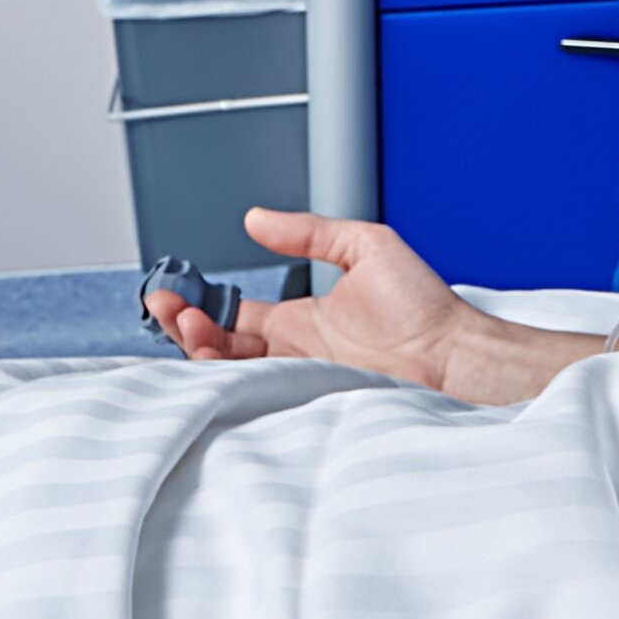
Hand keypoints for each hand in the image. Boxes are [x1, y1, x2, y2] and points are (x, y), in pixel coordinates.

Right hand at [149, 206, 487, 394]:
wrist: (455, 353)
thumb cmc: (425, 306)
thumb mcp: (365, 247)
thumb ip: (309, 233)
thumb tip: (256, 218)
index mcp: (301, 321)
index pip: (233, 317)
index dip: (199, 305)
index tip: (171, 292)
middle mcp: (293, 354)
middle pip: (219, 347)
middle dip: (184, 326)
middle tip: (164, 306)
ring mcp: (297, 380)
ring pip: (229, 373)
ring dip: (199, 348)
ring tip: (186, 323)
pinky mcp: (307, 401)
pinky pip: (255, 397)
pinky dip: (226, 381)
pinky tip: (209, 359)